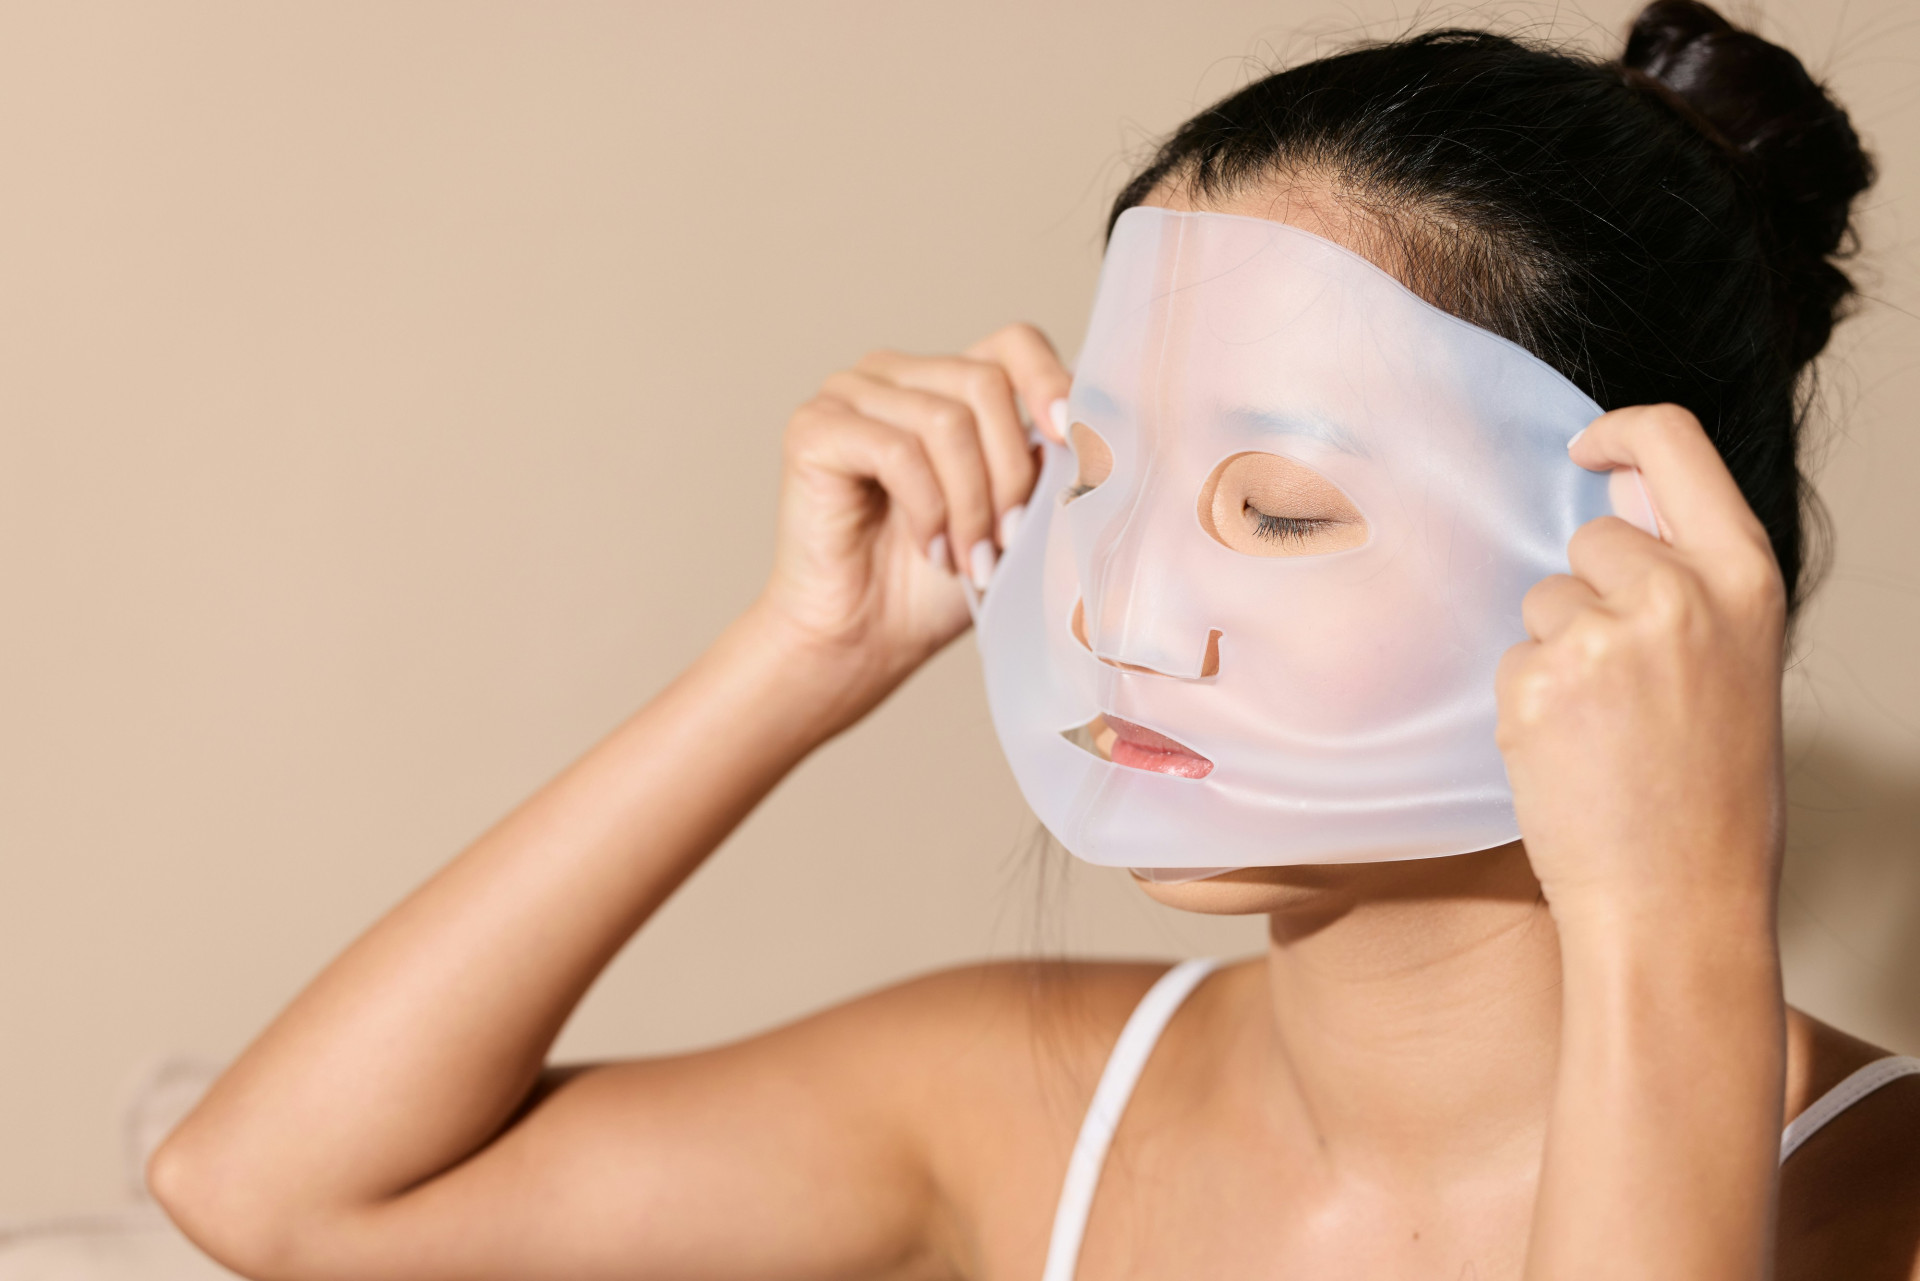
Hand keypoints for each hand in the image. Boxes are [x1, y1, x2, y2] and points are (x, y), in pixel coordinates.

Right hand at [756, 323, 1071, 727]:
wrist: (865, 638)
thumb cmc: (937, 584)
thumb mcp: (1014, 515)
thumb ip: (1047, 464)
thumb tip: (1098, 429)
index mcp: (945, 382)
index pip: (1013, 343)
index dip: (1050, 382)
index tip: (1070, 443)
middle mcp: (894, 374)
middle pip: (984, 383)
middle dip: (1011, 472)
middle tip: (1008, 542)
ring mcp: (847, 394)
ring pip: (945, 421)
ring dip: (972, 503)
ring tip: (971, 558)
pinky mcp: (812, 429)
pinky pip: (896, 451)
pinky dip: (928, 510)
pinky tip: (932, 550)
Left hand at [1496, 404, 1787, 939]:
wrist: (1677, 903)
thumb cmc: (1711, 795)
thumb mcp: (1735, 662)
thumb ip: (1687, 576)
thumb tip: (1614, 487)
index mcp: (1745, 579)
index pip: (1676, 443)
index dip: (1622, 433)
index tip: (1587, 450)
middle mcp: (1678, 594)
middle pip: (1592, 537)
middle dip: (1589, 593)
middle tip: (1625, 685)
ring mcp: (1603, 636)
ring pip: (1543, 601)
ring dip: (1556, 652)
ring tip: (1604, 731)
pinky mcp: (1538, 681)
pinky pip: (1512, 659)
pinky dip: (1527, 701)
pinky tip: (1570, 756)